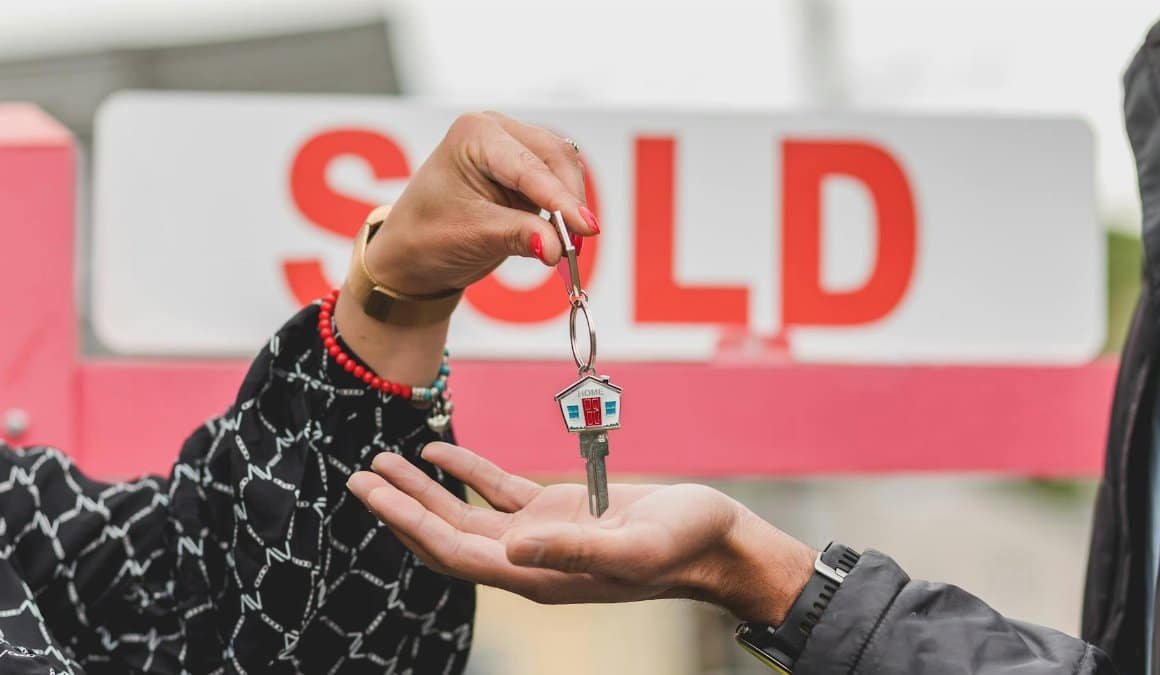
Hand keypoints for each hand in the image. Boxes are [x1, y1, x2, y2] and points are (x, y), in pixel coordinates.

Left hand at [335, 111, 596, 383]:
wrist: (413, 252)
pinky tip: (561, 234)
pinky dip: (565, 208)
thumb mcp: (471, 236)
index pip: (529, 166)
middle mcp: (497, 131)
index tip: (586, 228)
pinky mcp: (527, 170)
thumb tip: (557, 247)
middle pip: (555, 158)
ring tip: (567, 244)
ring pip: (564, 168)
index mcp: (474, 134)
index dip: (560, 199)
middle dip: (569, 201)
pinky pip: (560, 183)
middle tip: (577, 245)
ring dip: (570, 205)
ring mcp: (514, 147)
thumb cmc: (426, 236)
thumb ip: (517, 236)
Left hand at [346, 442, 816, 624]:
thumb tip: (512, 551)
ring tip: (384, 462)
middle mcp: (529, 559)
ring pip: (465, 513)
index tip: (372, 495)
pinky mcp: (557, 512)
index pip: (455, 552)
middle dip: (400, 507)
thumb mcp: (636, 546)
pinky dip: (467, 472)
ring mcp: (540, 535)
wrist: (718, 541)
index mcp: (539, 574)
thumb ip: (577, 551)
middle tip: (359, 476)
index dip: (409, 524)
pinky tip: (439, 451)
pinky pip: (498, 492)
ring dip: (424, 490)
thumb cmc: (687, 545)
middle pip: (446, 535)